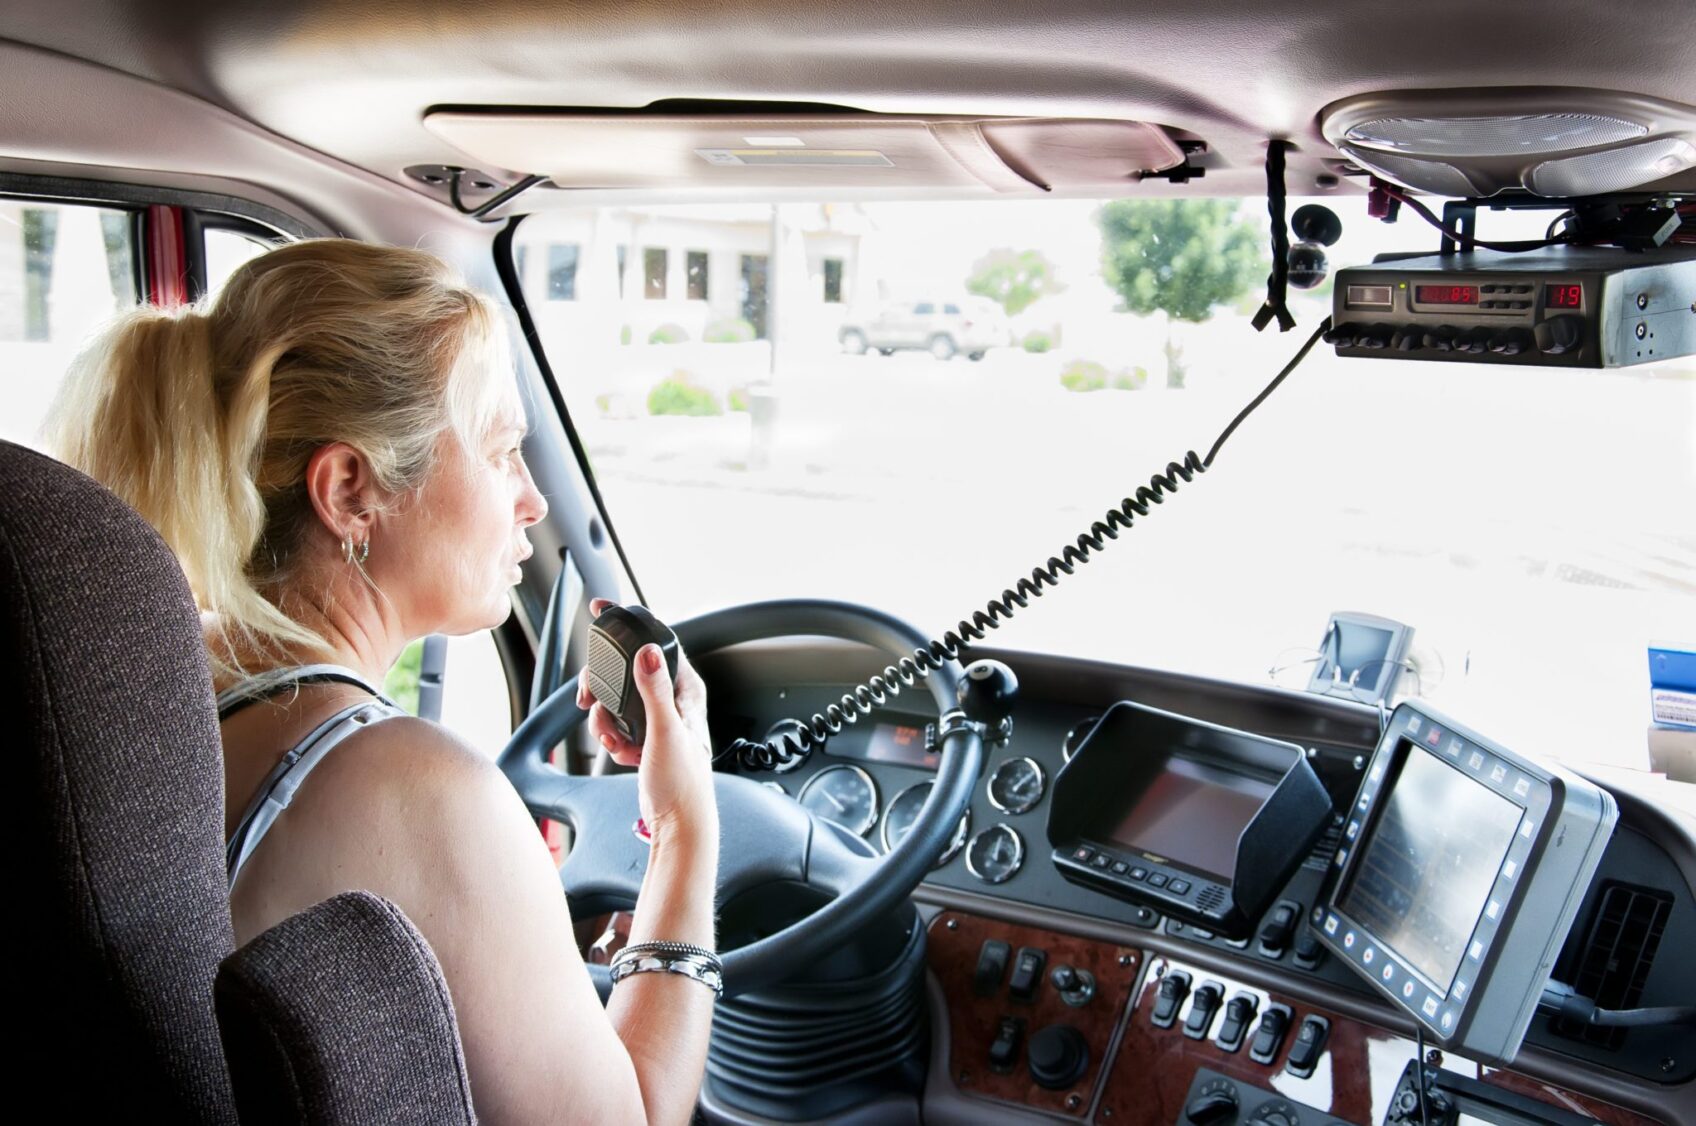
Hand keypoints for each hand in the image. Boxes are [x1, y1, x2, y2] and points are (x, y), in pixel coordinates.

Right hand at [577, 600, 716, 842]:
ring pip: (616, 700)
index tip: (601, 609)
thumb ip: (653, 692)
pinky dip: (613, 738)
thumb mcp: (665, 733)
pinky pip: (617, 723)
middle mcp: (674, 697)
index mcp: (686, 688)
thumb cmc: (683, 783)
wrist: (678, 822)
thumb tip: (648, 652)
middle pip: (625, 671)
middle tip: (591, 706)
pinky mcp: (646, 736)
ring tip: (619, 743)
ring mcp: (659, 717)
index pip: (657, 642)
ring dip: (607, 722)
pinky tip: (624, 754)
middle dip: (603, 692)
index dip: (629, 625)